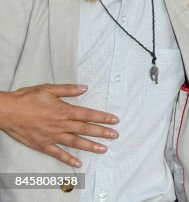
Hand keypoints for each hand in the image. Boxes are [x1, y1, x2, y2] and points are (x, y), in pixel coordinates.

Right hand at [0, 84, 118, 167]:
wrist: (7, 111)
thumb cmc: (27, 98)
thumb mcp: (49, 88)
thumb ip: (68, 89)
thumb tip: (85, 88)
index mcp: (63, 110)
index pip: (88, 114)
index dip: (102, 117)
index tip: (115, 120)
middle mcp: (60, 124)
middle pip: (85, 129)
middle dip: (102, 132)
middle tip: (115, 135)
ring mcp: (51, 136)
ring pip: (75, 142)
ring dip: (90, 146)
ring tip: (103, 149)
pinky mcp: (42, 144)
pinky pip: (58, 153)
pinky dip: (68, 159)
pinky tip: (78, 163)